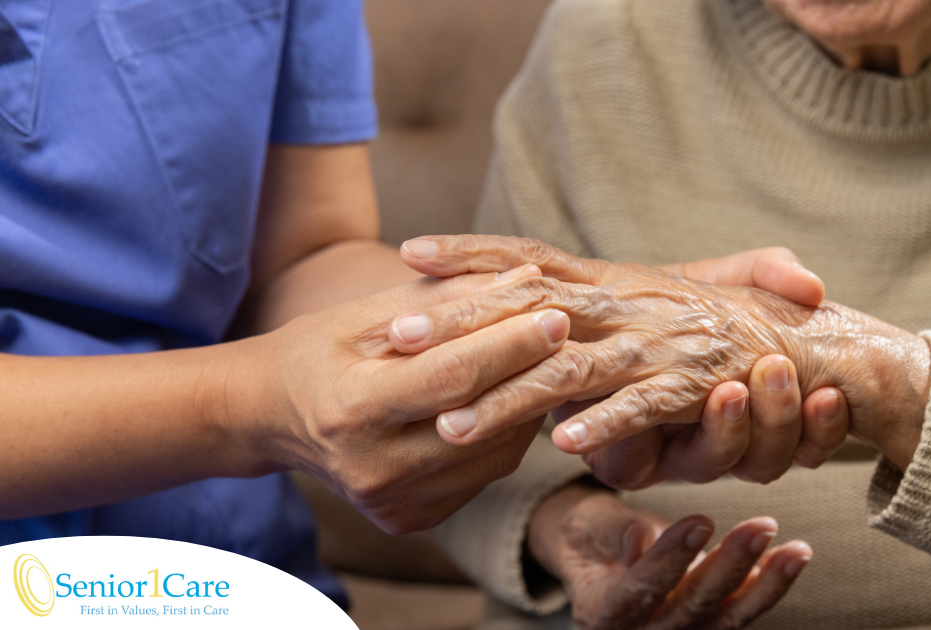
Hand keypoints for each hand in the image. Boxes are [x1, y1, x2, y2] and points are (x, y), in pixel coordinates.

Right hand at [225, 264, 570, 533]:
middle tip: (569, 330)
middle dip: (532, 371)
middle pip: (480, 419)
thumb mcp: (369, 314)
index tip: (555, 311)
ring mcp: (392, 502)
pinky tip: (513, 399)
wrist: (271, 417)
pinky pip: (482, 475)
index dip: (510, 344)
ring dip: (527, 405)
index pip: (451, 377)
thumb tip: (527, 279)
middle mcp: (372, 469)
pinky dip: (506, 435)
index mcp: (351, 410)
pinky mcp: (410, 519)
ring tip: (544, 360)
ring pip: (493, 454)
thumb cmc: (319, 351)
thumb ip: (448, 299)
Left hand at [399, 235, 930, 470]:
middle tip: (397, 335)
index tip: (411, 251)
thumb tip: (525, 296)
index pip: (531, 260)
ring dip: (511, 396)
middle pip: (530, 310)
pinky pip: (646, 406)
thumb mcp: (648, 302)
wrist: (812, 344)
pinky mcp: (697, 385)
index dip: (473, 254)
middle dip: (462, 322)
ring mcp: (660, 343)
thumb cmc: (720, 326)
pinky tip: (566, 444)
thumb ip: (594, 299)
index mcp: (613, 282)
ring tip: (453, 421)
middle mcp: (629, 305)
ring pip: (572, 368)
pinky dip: (610, 424)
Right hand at [527, 484, 811, 629]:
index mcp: (601, 612)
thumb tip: (642, 538)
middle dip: (730, 567)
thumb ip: (613, 533)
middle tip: (762, 526)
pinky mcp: (705, 628)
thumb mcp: (586, 526)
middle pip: (690, 608)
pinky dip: (767, 587)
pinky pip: (739, 612)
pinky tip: (791, 559)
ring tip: (796, 550)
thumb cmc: (590, 537)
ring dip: (765, 584)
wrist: (599, 561)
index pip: (639, 590)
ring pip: (725, 617)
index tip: (701, 520)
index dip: (670, 559)